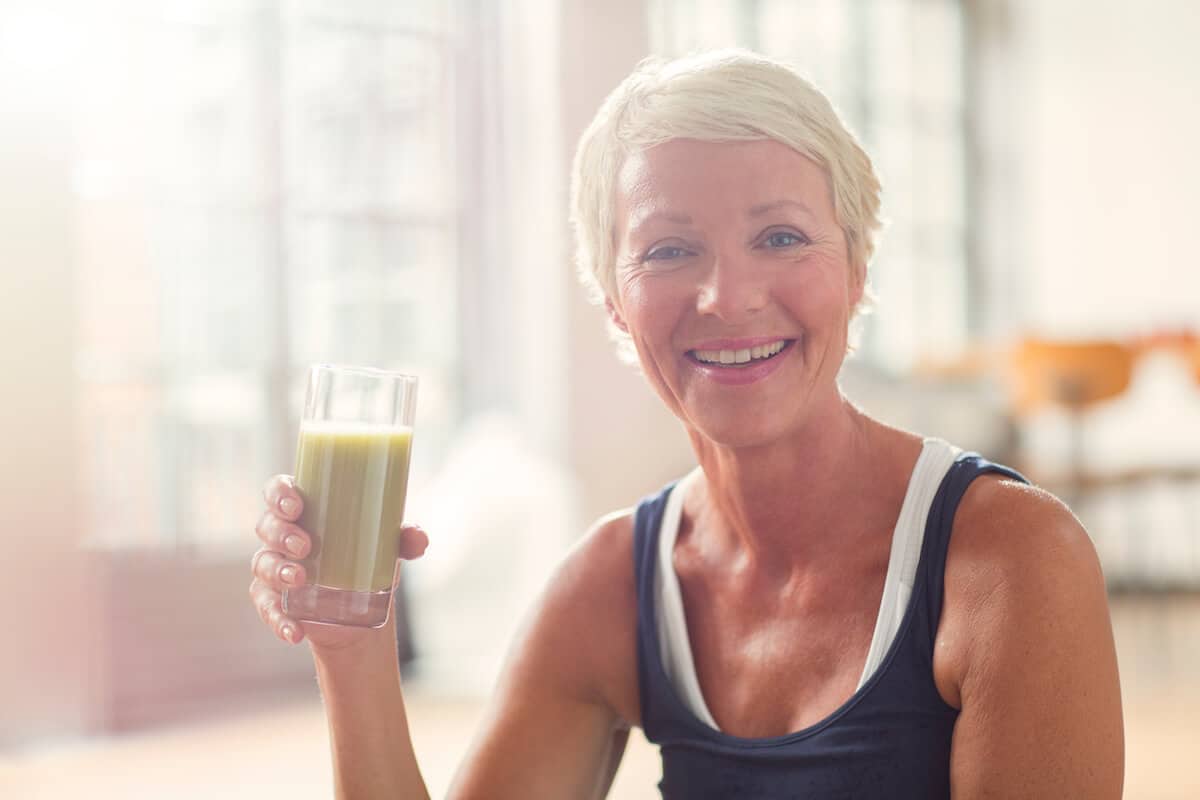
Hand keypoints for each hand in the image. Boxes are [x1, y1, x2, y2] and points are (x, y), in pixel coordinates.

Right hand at [249, 474, 428, 650]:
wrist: (361, 614)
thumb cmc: (367, 561)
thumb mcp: (387, 548)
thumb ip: (404, 539)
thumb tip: (419, 539)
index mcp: (306, 511)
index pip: (279, 491)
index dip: (279, 493)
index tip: (296, 505)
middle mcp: (282, 536)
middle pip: (267, 525)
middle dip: (282, 533)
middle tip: (305, 545)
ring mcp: (275, 569)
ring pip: (263, 564)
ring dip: (278, 571)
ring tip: (300, 579)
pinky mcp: (275, 601)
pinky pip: (267, 607)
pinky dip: (278, 620)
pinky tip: (294, 631)